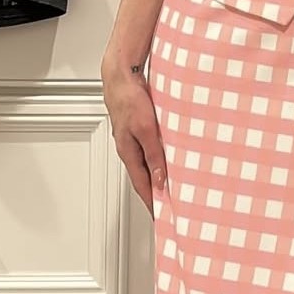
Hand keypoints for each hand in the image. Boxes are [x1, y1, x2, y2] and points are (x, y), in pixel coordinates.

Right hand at [102, 63, 167, 216]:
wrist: (121, 76)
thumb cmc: (129, 99)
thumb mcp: (147, 130)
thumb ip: (155, 155)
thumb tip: (161, 179)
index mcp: (129, 153)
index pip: (142, 186)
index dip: (153, 202)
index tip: (162, 217)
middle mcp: (130, 149)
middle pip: (145, 177)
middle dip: (156, 194)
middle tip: (170, 207)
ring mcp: (133, 139)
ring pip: (148, 164)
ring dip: (159, 176)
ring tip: (172, 187)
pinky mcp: (138, 129)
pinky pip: (150, 150)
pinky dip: (159, 159)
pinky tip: (168, 159)